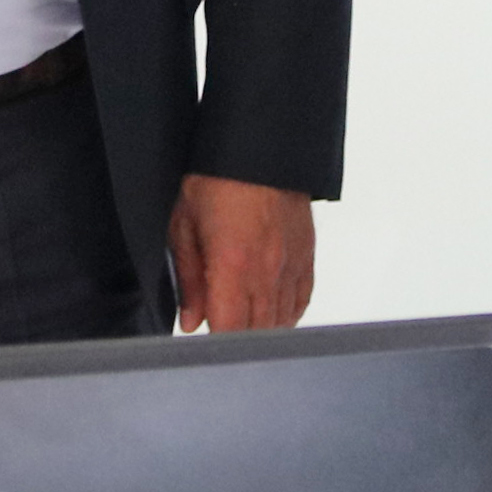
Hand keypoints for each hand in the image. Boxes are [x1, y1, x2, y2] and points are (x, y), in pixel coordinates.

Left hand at [168, 175, 315, 332]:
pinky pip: (301, 302)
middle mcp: (268, 271)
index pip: (229, 331)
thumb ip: (187, 280)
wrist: (260, 146)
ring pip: (281, 322)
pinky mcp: (306, 256)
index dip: (214, 345)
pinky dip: (285, 315)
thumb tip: (190, 320)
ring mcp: (291, 265)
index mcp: (233, 265)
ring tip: (240, 321)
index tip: (203, 342)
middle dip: (235, 338)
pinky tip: (269, 314)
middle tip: (217, 329)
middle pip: (257, 332)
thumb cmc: (218, 178)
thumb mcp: (184, 225)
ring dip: (259, 329)